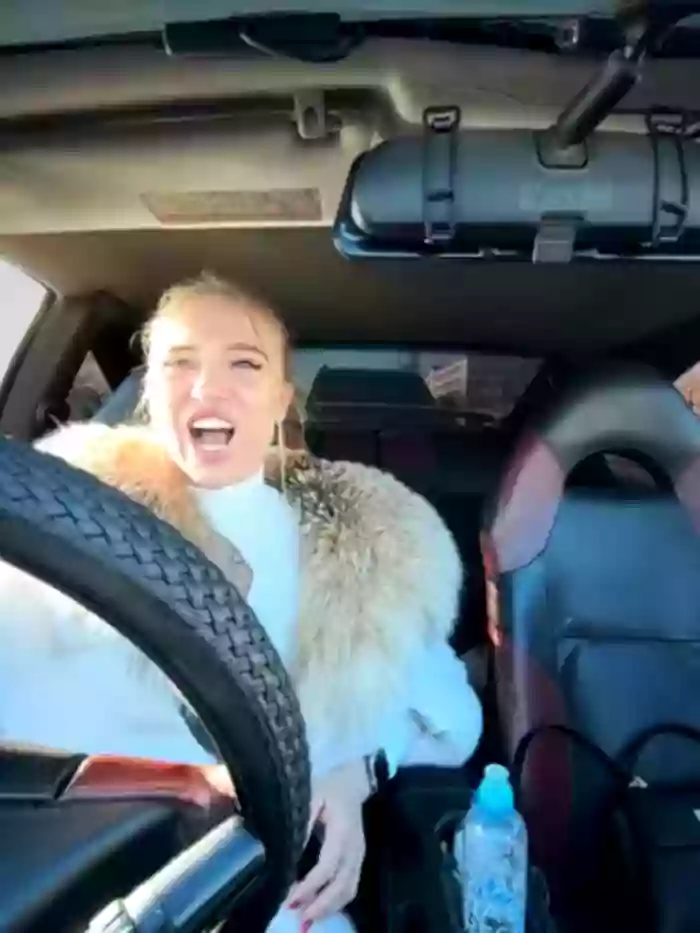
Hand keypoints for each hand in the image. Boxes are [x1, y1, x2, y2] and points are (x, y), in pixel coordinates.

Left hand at [287, 758, 370, 923]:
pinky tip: (318, 910)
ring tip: (306, 921)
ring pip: (348, 890)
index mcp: (343, 831)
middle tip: (299, 920)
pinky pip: (350, 887)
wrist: (353, 781)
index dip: (311, 886)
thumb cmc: (328, 789)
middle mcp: (355, 848)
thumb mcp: (311, 797)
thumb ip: (301, 822)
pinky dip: (335, 903)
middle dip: (321, 906)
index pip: (328, 865)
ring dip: (329, 908)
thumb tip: (287, 850)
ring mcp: (359, 855)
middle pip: (343, 885)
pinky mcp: (357, 860)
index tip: (291, 901)